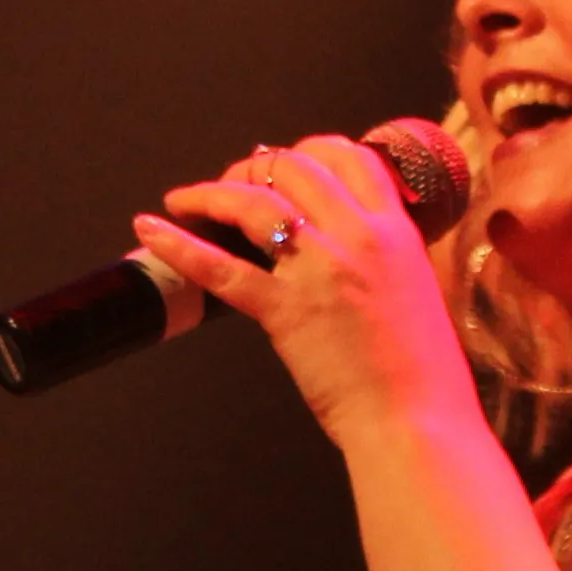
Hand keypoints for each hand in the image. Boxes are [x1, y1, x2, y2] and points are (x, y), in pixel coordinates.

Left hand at [135, 135, 480, 452]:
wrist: (417, 420)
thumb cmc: (423, 372)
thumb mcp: (415, 292)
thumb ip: (384, 260)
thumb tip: (351, 252)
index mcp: (395, 231)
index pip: (352, 157)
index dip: (312, 150)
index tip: (287, 164)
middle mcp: (357, 236)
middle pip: (295, 167)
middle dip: (256, 168)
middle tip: (234, 185)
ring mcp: (319, 269)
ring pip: (256, 201)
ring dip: (214, 191)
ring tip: (188, 199)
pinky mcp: (285, 309)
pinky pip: (222, 268)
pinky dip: (180, 245)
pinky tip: (148, 229)